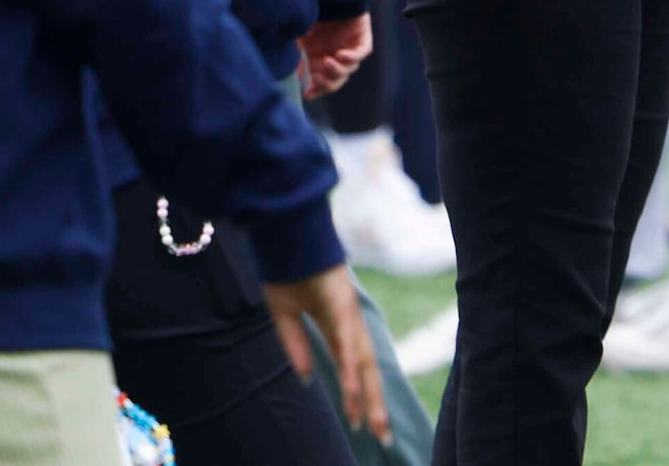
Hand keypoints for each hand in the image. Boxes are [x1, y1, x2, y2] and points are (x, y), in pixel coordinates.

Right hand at [265, 263, 391, 441]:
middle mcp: (349, 322)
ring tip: (373, 427)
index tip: (364, 425)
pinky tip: (351, 392)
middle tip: (384, 438)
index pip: (354, 368)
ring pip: (362, 362)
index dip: (359, 396)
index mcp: (338, 324)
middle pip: (366, 370)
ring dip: (367, 395)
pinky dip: (349, 368)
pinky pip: (345, 342)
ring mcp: (347, 313)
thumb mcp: (284, 315)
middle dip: (374, 404)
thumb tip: (307, 379)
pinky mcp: (341, 304)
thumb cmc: (286, 267)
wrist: (286, 230)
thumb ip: (296, 346)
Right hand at [298, 13, 372, 98]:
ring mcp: (349, 48)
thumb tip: (293, 78)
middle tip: (317, 78)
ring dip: (337, 69)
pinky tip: (340, 55)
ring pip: (348, 69)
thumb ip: (295, 57)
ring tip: (326, 61)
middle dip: (327, 83)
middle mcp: (335, 56)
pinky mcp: (361, 39)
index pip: (321, 82)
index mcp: (320, 59)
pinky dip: (352, 57)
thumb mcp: (298, 39)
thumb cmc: (311, 15)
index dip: (316, 90)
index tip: (306, 93)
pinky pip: (361, 53)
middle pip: (336, 80)